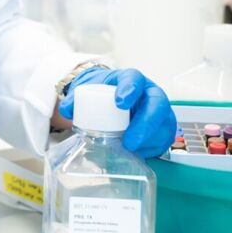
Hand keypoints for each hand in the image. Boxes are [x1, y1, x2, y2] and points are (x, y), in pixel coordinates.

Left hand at [58, 65, 176, 157]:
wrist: (112, 102)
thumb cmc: (103, 95)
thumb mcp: (89, 92)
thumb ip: (75, 99)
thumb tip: (67, 109)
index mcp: (131, 79)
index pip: (134, 79)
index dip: (130, 89)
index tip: (120, 102)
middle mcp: (149, 93)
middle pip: (158, 103)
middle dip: (145, 123)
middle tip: (129, 140)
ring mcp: (159, 111)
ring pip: (164, 124)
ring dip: (149, 139)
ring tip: (131, 149)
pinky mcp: (162, 128)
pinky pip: (164, 139)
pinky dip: (152, 148)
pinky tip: (139, 153)